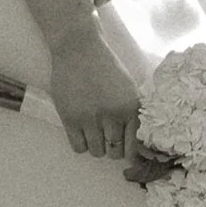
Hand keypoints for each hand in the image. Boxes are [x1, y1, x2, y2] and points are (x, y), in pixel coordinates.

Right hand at [44, 17, 142, 158]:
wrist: (79, 49)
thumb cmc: (106, 67)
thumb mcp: (128, 88)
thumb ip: (132, 113)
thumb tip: (135, 143)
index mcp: (130, 108)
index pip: (134, 146)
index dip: (130, 156)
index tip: (126, 157)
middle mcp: (112, 116)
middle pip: (115, 152)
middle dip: (112, 149)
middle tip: (107, 139)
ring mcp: (90, 118)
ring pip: (96, 152)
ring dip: (96, 146)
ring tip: (93, 133)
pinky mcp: (70, 119)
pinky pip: (78, 147)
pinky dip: (81, 144)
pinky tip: (81, 132)